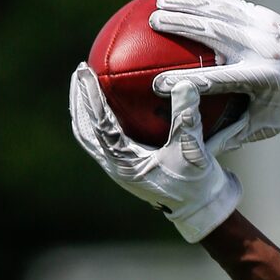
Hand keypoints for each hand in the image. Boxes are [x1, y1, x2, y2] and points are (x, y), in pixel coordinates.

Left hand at [69, 65, 242, 241]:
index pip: (100, 124)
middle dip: (80, 100)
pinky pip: (103, 141)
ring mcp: (118, 169)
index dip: (91, 97)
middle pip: (85, 130)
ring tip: (84, 87)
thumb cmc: (196, 182)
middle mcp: (115, 167)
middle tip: (79, 72)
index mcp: (125, 163)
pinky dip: (99, 122)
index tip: (84, 71)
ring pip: (91, 137)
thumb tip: (183, 83)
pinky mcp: (126, 168)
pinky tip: (108, 107)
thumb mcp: (191, 149)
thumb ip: (186, 117)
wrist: (200, 208)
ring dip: (85, 112)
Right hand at [150, 0, 279, 142]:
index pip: (216, 80)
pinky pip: (228, 1)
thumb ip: (233, 133)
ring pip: (218, 11)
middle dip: (180, 26)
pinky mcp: (262, 13)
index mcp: (259, 79)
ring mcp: (262, 27)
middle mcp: (260, 50)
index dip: (186, 83)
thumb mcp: (265, 124)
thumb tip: (201, 151)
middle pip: (213, 34)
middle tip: (152, 23)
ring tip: (158, 3)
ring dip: (187, 4)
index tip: (158, 84)